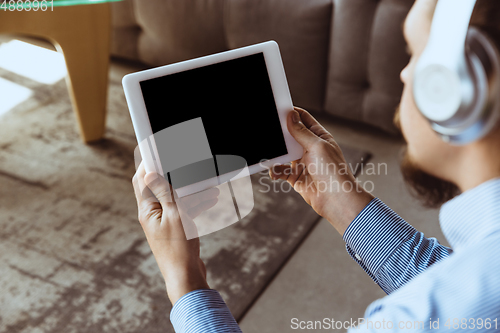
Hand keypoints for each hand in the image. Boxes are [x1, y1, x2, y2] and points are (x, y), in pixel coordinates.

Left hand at [132, 162, 218, 304]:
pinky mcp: (174, 229)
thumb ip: (163, 193)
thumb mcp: (174, 215)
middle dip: (174, 175)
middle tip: (185, 164)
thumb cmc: (179, 249)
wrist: (186, 277)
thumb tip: (150, 172)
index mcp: (147, 210)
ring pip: (176, 198)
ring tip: (209, 186)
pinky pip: (184, 210)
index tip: (156, 149)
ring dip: (191, 191)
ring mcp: (163, 222)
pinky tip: (211, 200)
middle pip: (160, 187)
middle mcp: (152, 214)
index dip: (148, 162)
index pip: (142, 180)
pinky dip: (195, 204)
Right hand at [269, 107, 373, 234]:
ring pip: (283, 153)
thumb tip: (291, 115)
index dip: (292, 113)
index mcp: (319, 137)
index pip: (304, 119)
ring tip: (267, 153)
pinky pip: (280, 170)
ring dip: (275, 153)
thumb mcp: (317, 146)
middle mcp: (310, 148)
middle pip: (290, 135)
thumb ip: (301, 131)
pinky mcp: (296, 177)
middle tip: (267, 130)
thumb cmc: (333, 171)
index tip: (277, 109)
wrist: (335, 200)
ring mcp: (303, 163)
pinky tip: (273, 172)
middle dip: (279, 133)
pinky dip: (275, 171)